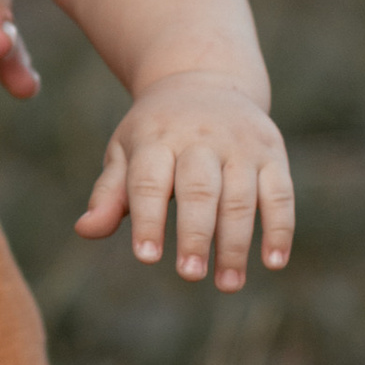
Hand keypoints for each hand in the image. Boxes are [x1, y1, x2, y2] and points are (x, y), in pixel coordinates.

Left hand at [77, 73, 294, 290]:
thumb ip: (109, 193)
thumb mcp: (125, 151)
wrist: (203, 80)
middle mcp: (200, 137)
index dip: (148, 219)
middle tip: (190, 275)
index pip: (150, 181)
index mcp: (157, 136)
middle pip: (199, 189)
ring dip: (236, 243)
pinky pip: (280, 192)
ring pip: (241, 196)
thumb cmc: (155, 131)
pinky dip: (279, 228)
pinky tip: (273, 262)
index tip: (146, 257)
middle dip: (195, 234)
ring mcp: (240, 144)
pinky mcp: (271, 152)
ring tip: (228, 284)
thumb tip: (85, 229)